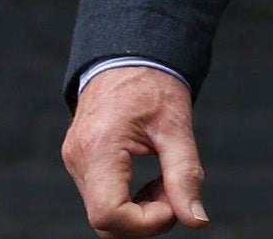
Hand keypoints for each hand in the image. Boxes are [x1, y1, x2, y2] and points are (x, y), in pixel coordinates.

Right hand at [61, 65, 209, 236]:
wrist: (130, 52)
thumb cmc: (152, 82)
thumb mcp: (176, 126)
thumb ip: (186, 175)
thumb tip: (196, 219)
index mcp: (98, 148)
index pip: (108, 215)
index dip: (145, 222)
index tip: (173, 201)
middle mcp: (79, 159)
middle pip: (105, 222)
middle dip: (146, 219)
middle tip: (173, 190)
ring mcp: (76, 161)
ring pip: (104, 214)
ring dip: (140, 210)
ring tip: (164, 180)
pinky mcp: (81, 161)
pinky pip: (102, 197)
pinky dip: (129, 200)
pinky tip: (149, 178)